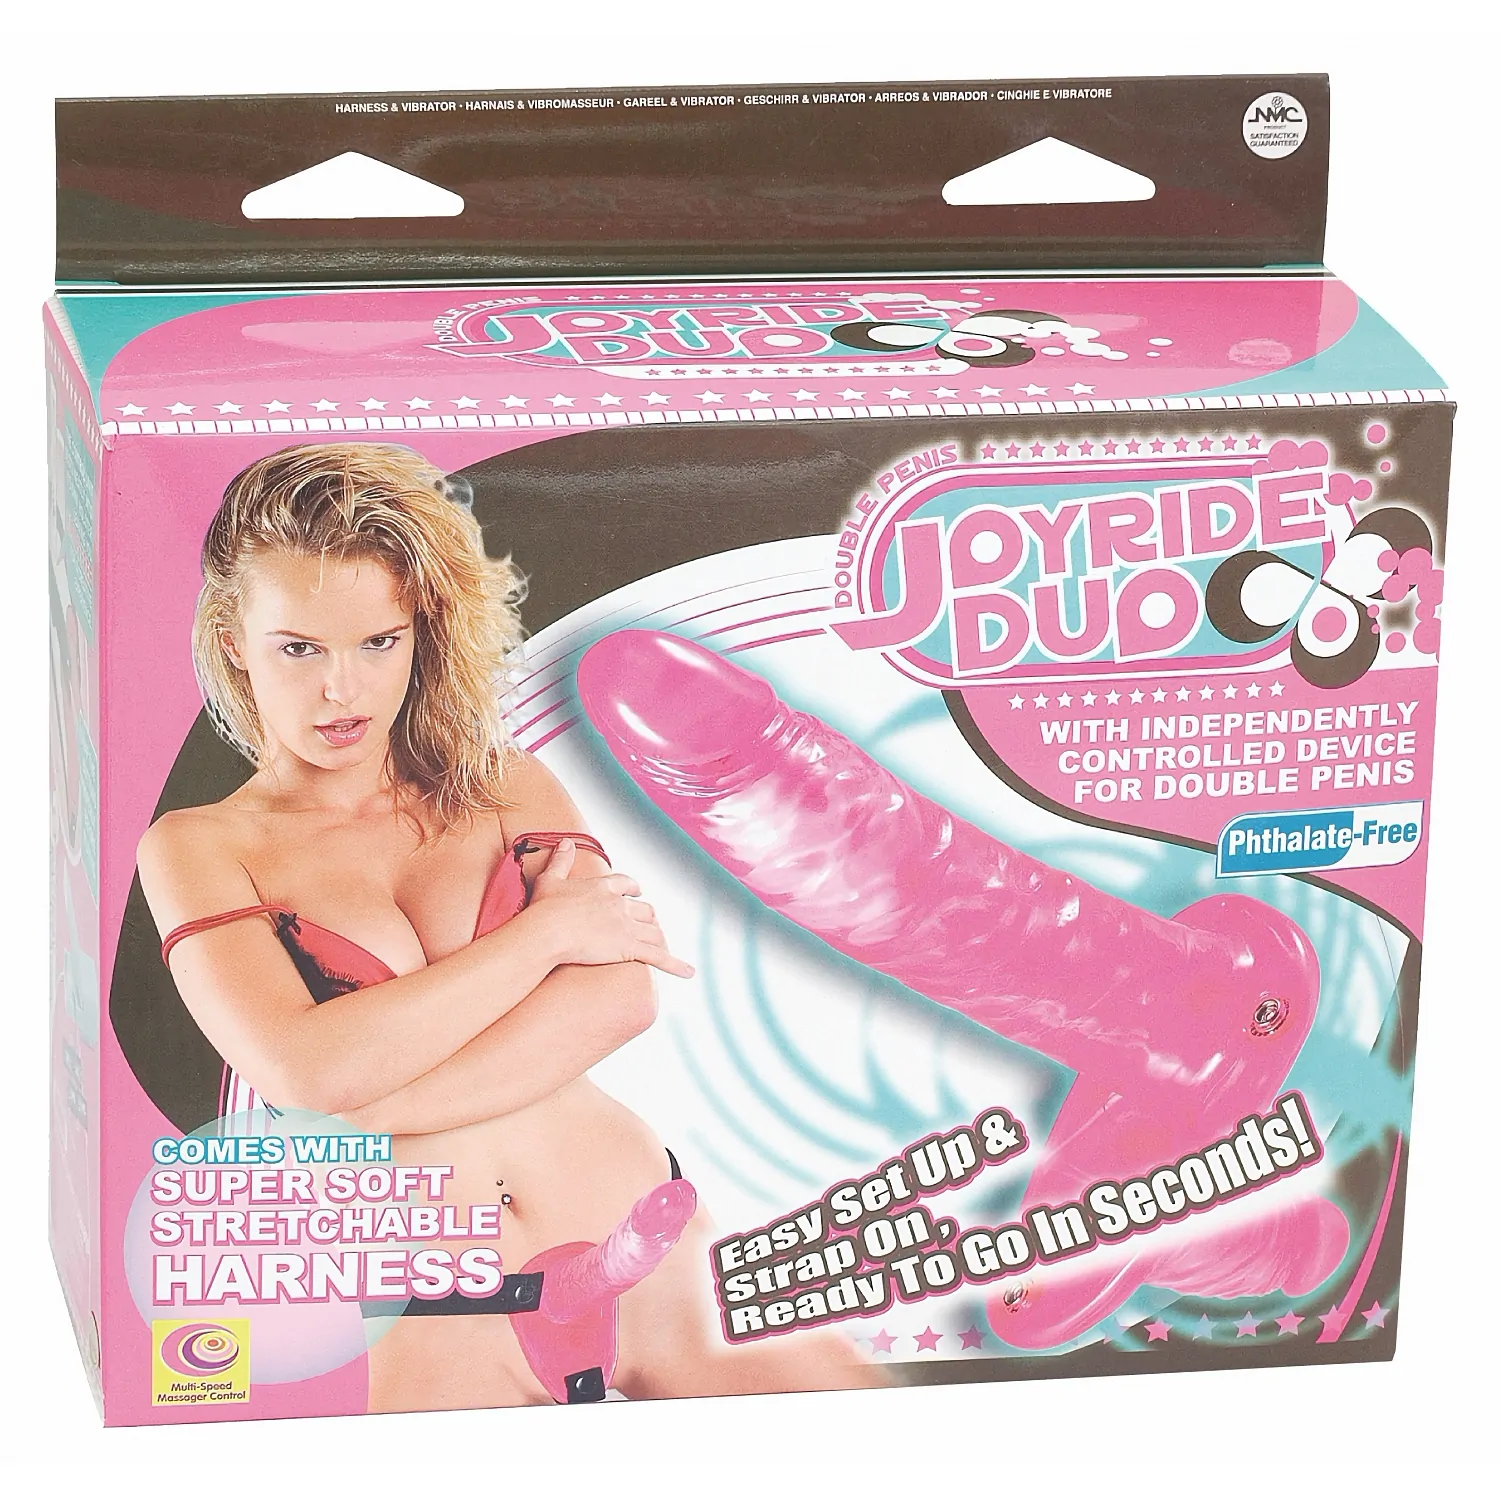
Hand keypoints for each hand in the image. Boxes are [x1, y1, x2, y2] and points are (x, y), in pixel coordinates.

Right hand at [528, 839, 694, 978]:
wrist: (549, 930)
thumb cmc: (545, 907)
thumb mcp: (551, 879)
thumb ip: (561, 860)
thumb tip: (566, 841)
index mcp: (604, 887)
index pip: (627, 884)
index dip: (634, 889)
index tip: (637, 892)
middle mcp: (620, 904)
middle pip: (645, 909)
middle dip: (649, 917)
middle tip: (649, 924)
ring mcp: (627, 926)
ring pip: (653, 931)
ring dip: (659, 938)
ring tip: (663, 945)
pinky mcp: (629, 947)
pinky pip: (657, 956)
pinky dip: (675, 964)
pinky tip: (688, 972)